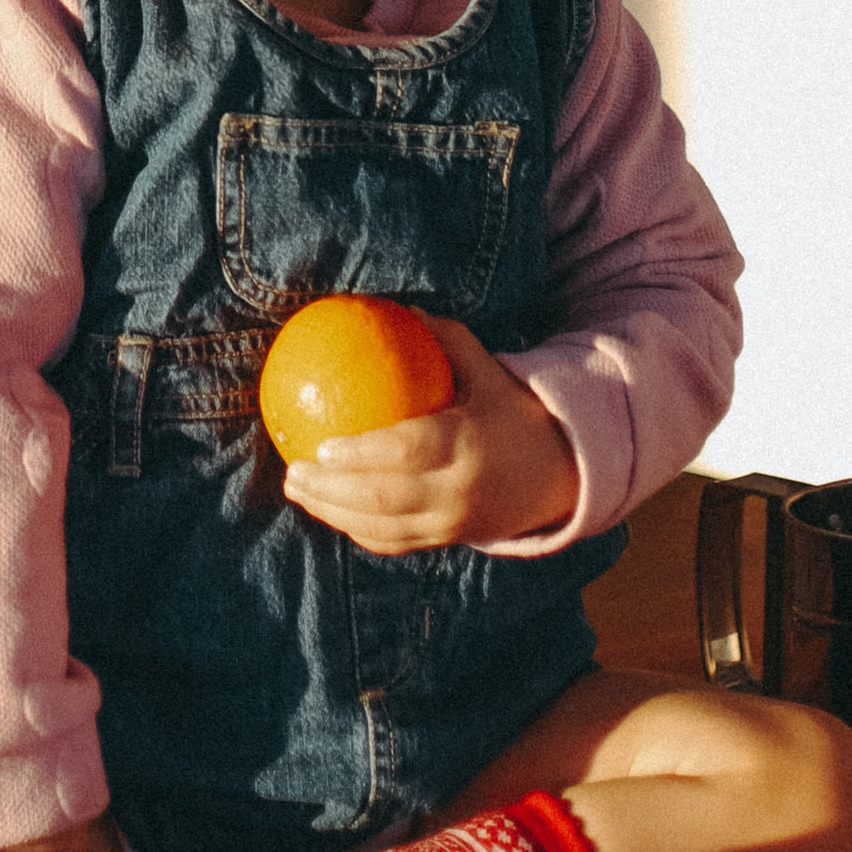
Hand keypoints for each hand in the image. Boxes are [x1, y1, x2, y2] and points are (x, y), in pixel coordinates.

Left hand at [279, 319, 580, 552]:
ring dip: (333, 513)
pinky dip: (356, 530)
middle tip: (292, 470)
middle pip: (385, 499)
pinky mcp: (447, 542)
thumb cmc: (512, 413)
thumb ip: (448, 340)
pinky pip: (394, 543)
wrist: (558, 477)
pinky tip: (326, 509)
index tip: (322, 445)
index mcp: (467, 445)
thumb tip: (400, 307)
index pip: (408, 453)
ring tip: (295, 489)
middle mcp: (457, 491)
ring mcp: (451, 524)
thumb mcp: (490, 372)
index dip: (363, 454)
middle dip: (331, 490)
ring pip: (383, 529)